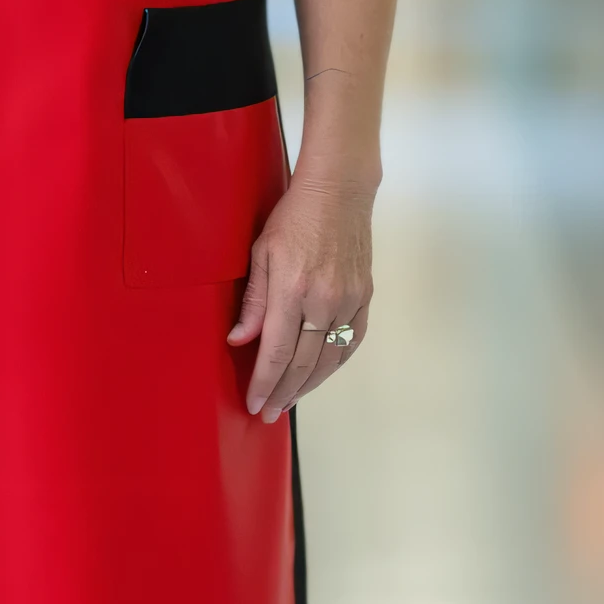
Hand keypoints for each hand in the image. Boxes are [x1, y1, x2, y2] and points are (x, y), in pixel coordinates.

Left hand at [227, 170, 373, 423]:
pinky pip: (351, 341)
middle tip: (269, 412)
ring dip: (308, 385)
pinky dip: (335, 364)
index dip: (265, 382)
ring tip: (289, 400)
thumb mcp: (261, 253)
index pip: (277, 351)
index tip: (254, 403)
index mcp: (293, 290)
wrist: (339, 191)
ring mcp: (349, 301)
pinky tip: (321, 375)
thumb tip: (239, 340)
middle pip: (303, 363)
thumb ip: (253, 301)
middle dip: (283, 392)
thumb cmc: (293, 217)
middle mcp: (324, 301)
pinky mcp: (364, 297)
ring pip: (329, 358)